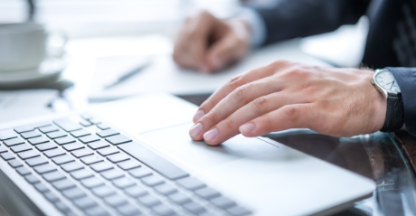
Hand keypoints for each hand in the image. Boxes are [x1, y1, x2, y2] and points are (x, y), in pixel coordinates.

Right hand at [173, 11, 250, 72]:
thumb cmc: (235, 39)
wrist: (230, 37)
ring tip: (207, 65)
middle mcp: (188, 21)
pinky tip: (200, 64)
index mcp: (203, 16)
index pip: (193, 36)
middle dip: (195, 62)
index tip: (208, 68)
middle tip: (209, 70)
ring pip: (177, 53)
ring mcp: (180, 31)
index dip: (199, 55)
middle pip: (183, 46)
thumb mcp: (239, 44)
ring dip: (191, 64)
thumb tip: (211, 62)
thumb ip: (228, 51)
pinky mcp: (177, 43)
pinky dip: (187, 65)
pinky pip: (176, 57)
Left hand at [189, 60, 386, 144]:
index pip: (237, 83)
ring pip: (257, 104)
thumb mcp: (292, 84)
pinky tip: (247, 131)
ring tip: (214, 135)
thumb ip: (267, 92)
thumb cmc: (327, 92)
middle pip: (241, 94)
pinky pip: (285, 114)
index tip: (199, 116)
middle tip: (198, 130)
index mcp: (276, 69)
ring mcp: (300, 90)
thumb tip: (236, 110)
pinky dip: (263, 123)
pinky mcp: (316, 107)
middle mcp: (285, 76)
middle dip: (215, 113)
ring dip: (231, 121)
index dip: (214, 100)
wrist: (367, 93)